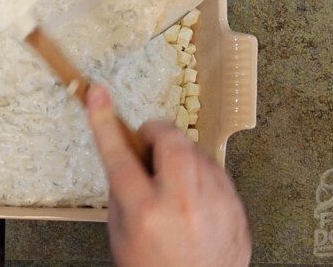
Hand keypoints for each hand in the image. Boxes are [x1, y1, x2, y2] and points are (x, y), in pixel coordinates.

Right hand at [86, 85, 251, 266]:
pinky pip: (215, 171)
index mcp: (145, 212)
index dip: (103, 120)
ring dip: (178, 156)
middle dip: (156, 133)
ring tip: (171, 182)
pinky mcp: (235, 207)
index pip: (118, 154)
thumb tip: (125, 157)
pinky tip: (192, 197)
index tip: (97, 95)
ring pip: (195, 152)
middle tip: (148, 144)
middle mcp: (182, 204)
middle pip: (170, 139)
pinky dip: (199, 175)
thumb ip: (122, 193)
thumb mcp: (121, 235)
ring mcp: (214, 204)